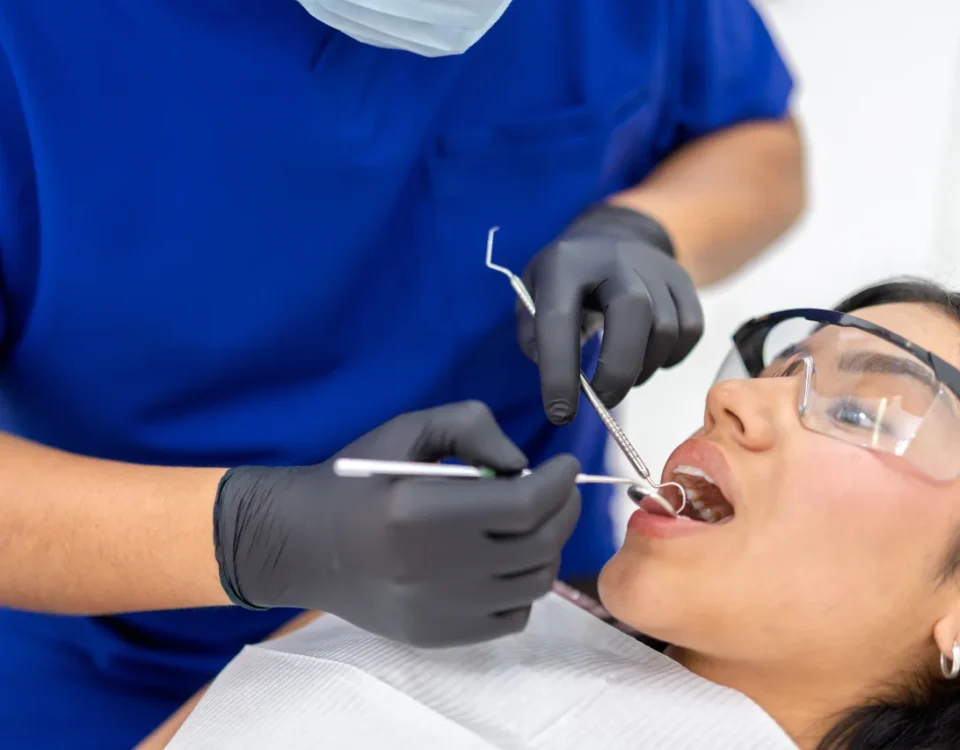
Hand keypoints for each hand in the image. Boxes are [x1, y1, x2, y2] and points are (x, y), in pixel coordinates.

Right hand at [213, 401, 580, 647]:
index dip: (559, 482)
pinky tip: (500, 560)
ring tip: (530, 522)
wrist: (303, 545)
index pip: (524, 504)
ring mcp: (438, 610)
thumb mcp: (409, 431)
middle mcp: (432, 568)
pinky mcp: (439, 636)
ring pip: (534, 582)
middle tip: (560, 489)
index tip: (565, 464)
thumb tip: (524, 465)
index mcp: (420, 510)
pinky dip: (522, 585)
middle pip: (539, 544)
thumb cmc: (358, 480)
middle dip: (564, 509)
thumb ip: (471, 427)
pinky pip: (514, 615)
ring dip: (546, 546)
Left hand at [518, 204, 703, 423]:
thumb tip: (565, 382)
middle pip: (632, 312)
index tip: (560, 414)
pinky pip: (689, 331)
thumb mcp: (533, 298)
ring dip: (642, 369)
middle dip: (617, 371)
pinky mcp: (683, 281)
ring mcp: (655, 267)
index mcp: (565, 263)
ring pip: (665, 328)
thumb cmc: (565, 282)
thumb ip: (536, 341)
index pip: (558, 318)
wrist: (610, 238)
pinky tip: (647, 358)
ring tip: (620, 376)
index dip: (558, 372)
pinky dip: (670, 358)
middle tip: (603, 402)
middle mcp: (614, 258)